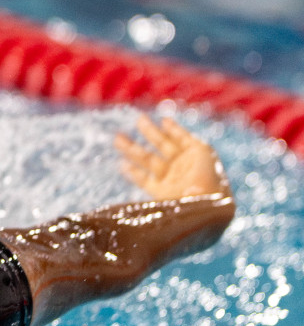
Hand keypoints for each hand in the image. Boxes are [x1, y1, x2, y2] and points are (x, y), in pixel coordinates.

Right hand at [115, 115, 230, 201]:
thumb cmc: (208, 177)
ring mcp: (171, 179)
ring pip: (148, 160)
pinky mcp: (162, 193)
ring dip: (133, 149)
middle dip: (150, 133)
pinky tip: (122, 164)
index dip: (172, 130)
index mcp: (195, 155)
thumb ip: (183, 137)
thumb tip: (164, 122)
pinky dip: (133, 173)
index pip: (180, 139)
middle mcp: (183, 166)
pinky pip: (144, 181)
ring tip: (117, 138)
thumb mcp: (201, 150)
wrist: (206, 206)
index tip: (162, 120)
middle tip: (139, 120)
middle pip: (162, 146)